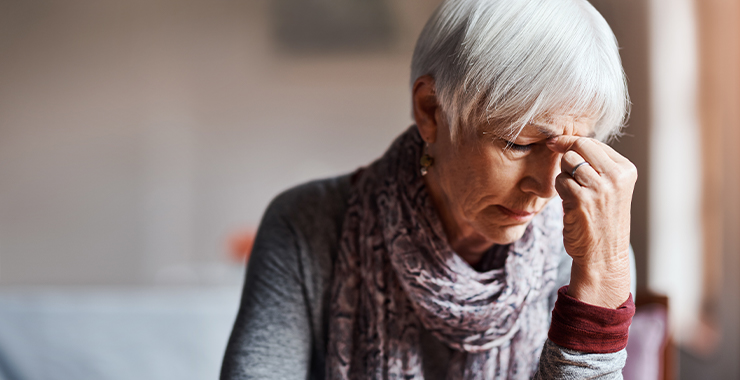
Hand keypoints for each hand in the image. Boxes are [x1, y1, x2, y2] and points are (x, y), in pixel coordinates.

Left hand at [546, 136, 636, 308]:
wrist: (603, 257)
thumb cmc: (602, 221)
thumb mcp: (610, 188)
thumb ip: (596, 165)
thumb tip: (566, 141)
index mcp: (625, 170)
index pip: (592, 142)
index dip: (570, 142)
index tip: (556, 143)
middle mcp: (616, 177)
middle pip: (580, 146)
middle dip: (565, 154)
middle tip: (566, 173)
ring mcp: (600, 188)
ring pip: (568, 162)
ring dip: (563, 175)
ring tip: (573, 193)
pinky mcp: (582, 199)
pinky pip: (560, 180)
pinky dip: (559, 190)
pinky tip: (569, 203)